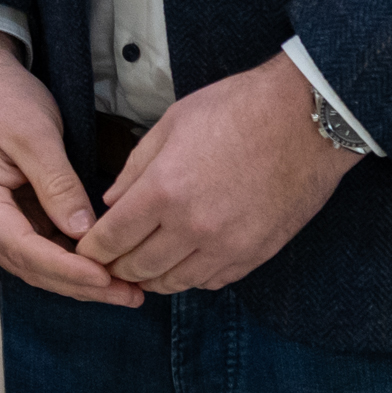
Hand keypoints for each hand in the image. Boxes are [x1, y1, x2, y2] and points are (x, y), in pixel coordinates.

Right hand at [0, 29, 142, 308]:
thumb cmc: (0, 97)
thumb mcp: (35, 135)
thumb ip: (58, 185)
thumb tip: (84, 232)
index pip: (25, 249)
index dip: (69, 269)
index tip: (109, 278)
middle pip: (31, 267)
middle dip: (81, 284)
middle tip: (131, 294)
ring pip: (37, 264)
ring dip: (79, 278)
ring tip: (126, 288)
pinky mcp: (7, 215)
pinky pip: (40, 247)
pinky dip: (71, 259)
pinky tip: (104, 265)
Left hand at [80, 53, 361, 293]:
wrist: (306, 120)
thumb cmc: (237, 110)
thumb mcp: (171, 124)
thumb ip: (135, 169)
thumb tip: (111, 202)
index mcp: (165, 190)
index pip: (112, 239)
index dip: (92, 249)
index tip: (85, 249)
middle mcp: (193, 227)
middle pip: (139, 268)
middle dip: (117, 267)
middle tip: (110, 261)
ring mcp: (228, 246)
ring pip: (175, 283)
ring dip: (153, 277)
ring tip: (143, 266)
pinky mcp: (256, 255)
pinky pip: (211, 282)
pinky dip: (191, 277)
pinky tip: (184, 262)